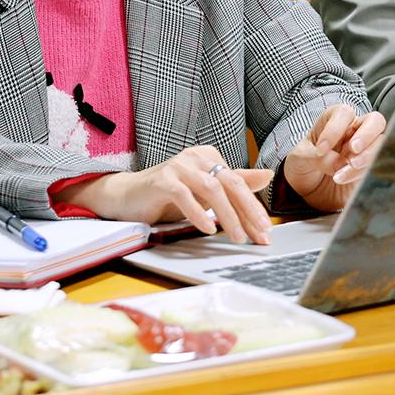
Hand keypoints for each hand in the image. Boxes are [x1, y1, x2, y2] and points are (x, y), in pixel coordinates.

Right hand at [53, 145, 274, 242]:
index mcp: (209, 157)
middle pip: (230, 183)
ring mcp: (178, 167)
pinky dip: (198, 214)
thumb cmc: (168, 196)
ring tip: (237, 237)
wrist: (128, 197)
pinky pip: (184, 196)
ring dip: (227, 215)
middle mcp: (195, 157)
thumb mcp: (205, 192)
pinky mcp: (161, 180)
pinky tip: (208, 229)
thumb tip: (266, 175)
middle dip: (248, 211)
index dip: (254, 209)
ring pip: (211, 189)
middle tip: (260, 234)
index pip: (238, 184)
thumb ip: (234, 184)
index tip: (266, 232)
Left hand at [284, 104, 385, 212]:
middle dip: (367, 134)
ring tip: (342, 173)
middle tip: (353, 149)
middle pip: (375, 120)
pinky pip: (378, 166)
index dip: (335, 128)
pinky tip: (344, 179)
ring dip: (366, 157)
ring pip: (381, 143)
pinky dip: (364, 173)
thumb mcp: (299, 159)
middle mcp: (353, 132)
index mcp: (333, 120)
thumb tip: (340, 164)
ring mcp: (364, 150)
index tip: (320, 150)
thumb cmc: (302, 167)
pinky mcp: (369, 169)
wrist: (308, 192)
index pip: (344, 113)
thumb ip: (316, 159)